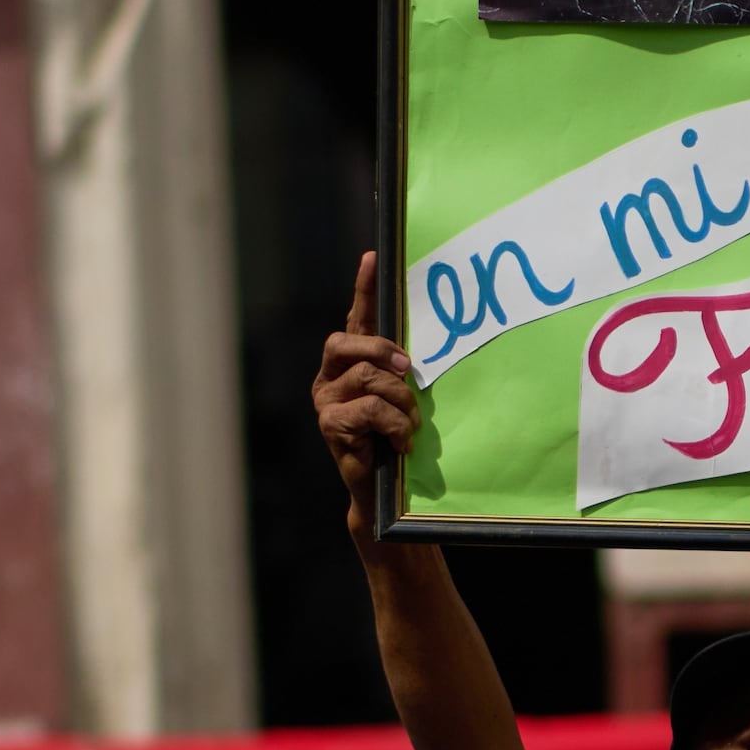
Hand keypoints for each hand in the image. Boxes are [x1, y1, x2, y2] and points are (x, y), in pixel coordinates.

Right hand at [315, 254, 426, 554]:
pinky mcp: (330, 423)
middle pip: (349, 340)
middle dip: (382, 349)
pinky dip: (395, 426)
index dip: (364, 288)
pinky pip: (370, 409)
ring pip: (368, 378)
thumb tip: (423, 354)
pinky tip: (400, 444)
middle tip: (408, 370)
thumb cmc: (395, 440)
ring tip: (410, 425)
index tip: (373, 256)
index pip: (357, 317)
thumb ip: (404, 373)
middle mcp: (331, 374)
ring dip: (400, 402)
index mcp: (351, 362)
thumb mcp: (403, 400)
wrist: (381, 492)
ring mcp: (326, 398)